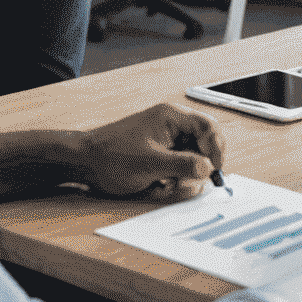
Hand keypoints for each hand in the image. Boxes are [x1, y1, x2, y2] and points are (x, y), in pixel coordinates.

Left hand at [69, 103, 223, 201]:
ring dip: (186, 173)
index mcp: (171, 117)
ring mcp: (163, 137)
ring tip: (170, 185)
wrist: (85, 161)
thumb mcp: (151, 164)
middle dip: (200, 163)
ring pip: (190, 155)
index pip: (207, 127)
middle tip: (194, 181)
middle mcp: (170, 124)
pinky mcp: (157, 151)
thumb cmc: (113, 156)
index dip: (216, 148)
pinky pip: (176, 162)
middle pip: (201, 141)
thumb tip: (208, 168)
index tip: (216, 170)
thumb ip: (183, 165)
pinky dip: (174, 175)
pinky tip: (162, 184)